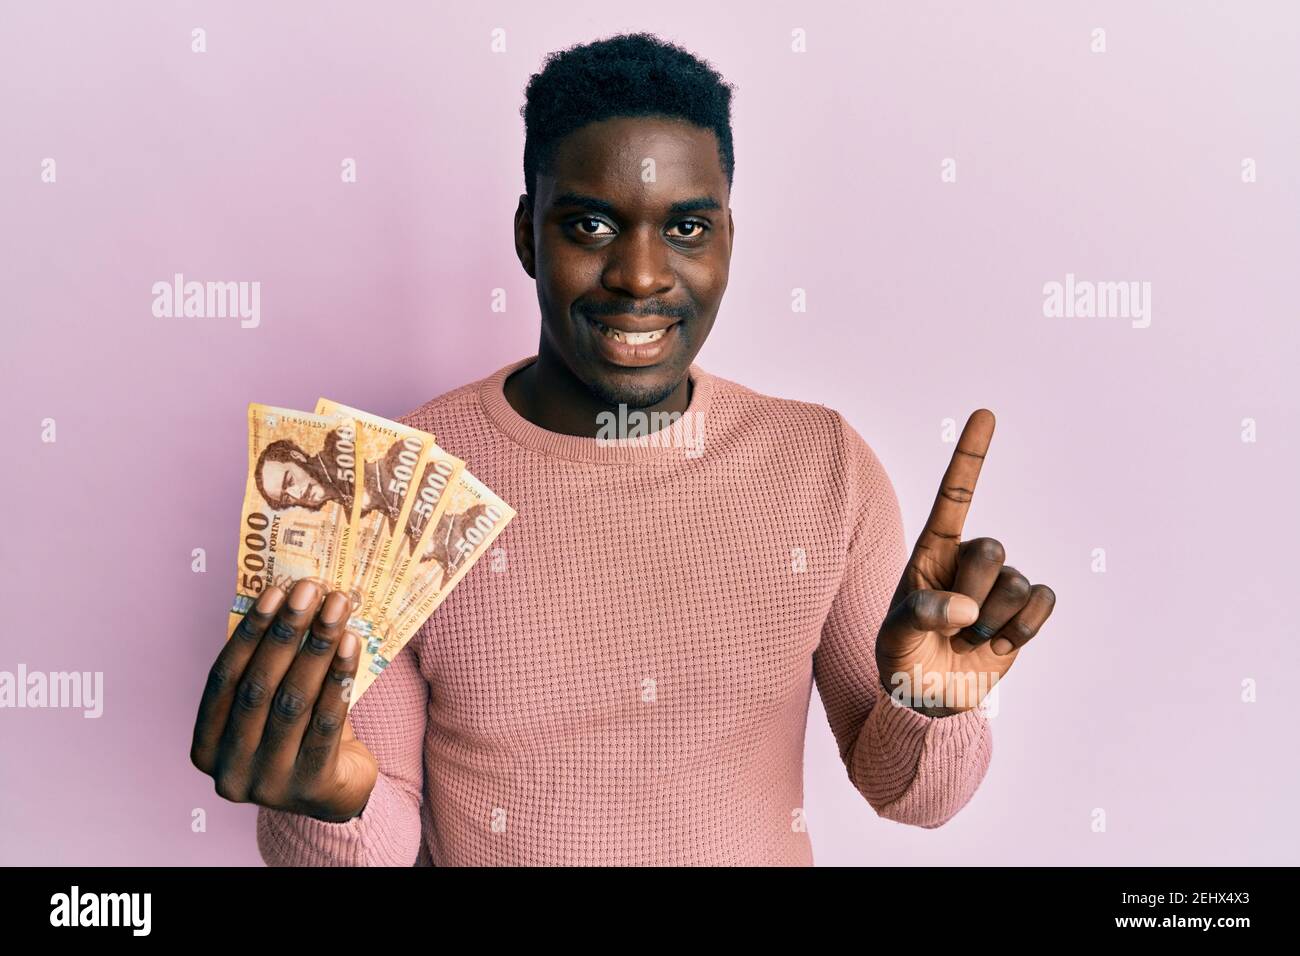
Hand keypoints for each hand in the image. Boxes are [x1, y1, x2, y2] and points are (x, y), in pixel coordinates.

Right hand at [191, 579, 378, 821]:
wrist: (337, 793)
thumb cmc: (299, 737)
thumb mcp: (271, 709)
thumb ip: (269, 669)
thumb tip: (289, 601)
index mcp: (206, 747)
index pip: (223, 679)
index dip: (249, 632)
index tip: (275, 591)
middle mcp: (230, 770)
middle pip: (258, 688)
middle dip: (286, 632)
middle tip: (311, 590)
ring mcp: (269, 783)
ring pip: (293, 702)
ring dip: (316, 647)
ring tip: (337, 609)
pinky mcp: (311, 786)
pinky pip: (327, 721)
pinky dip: (339, 677)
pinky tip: (351, 644)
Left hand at [875, 410, 1056, 715]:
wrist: (930, 698)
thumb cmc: (902, 659)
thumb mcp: (893, 640)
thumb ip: (917, 617)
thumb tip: (964, 609)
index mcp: (931, 553)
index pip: (953, 497)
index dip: (971, 456)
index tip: (986, 414)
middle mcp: (968, 560)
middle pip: (991, 550)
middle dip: (973, 594)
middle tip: (952, 626)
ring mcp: (999, 584)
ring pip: (1017, 584)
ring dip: (994, 622)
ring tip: (970, 640)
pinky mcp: (1025, 611)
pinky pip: (1043, 603)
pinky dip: (1023, 631)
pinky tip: (998, 646)